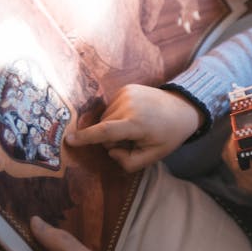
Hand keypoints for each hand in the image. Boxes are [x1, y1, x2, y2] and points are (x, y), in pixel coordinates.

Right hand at [67, 85, 202, 172]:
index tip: (69, 140)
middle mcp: (129, 105)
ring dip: (116, 127)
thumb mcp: (154, 155)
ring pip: (106, 119)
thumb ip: (130, 162)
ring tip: (137, 126)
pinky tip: (135, 116)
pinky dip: (119, 116)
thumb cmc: (168, 135)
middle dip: (115, 139)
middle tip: (136, 139)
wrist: (183, 108)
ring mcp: (126, 93)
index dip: (86, 137)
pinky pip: (111, 108)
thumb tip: (110, 152)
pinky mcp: (125, 88)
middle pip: (105, 130)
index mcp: (137, 123)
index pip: (106, 132)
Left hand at [222, 108, 251, 214]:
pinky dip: (234, 154)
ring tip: (242, 133)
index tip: (245, 123)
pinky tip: (243, 145)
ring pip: (228, 159)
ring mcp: (245, 183)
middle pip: (230, 153)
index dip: (239, 136)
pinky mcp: (243, 184)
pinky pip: (232, 165)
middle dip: (234, 137)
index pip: (241, 152)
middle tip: (243, 125)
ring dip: (232, 144)